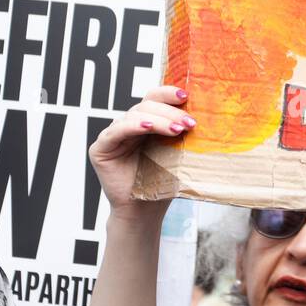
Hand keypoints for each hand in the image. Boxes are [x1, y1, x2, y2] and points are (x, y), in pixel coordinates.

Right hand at [89, 86, 194, 214]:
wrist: (144, 212)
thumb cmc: (161, 184)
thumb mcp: (176, 154)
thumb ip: (181, 134)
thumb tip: (205, 115)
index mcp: (145, 123)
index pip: (154, 99)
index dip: (168, 94)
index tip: (187, 95)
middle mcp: (127, 126)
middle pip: (145, 105)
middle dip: (169, 112)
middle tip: (189, 122)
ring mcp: (112, 135)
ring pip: (134, 116)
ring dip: (158, 120)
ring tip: (177, 129)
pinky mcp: (101, 148)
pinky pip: (116, 132)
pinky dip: (133, 127)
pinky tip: (147, 128)